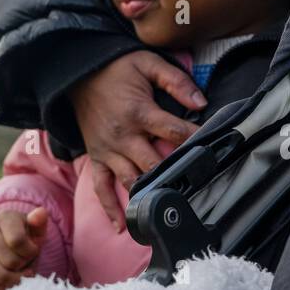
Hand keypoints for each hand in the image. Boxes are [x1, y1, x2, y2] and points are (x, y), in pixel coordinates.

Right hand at [0, 207, 48, 289]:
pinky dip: (4, 288)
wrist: (7, 239)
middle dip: (24, 265)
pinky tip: (12, 281)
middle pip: (11, 262)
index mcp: (5, 219)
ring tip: (21, 272)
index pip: (17, 241)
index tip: (33, 250)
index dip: (30, 251)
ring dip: (17, 278)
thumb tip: (40, 213)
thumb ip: (39, 221)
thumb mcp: (36, 228)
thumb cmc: (27, 234)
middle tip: (26, 261)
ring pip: (1, 276)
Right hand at [69, 50, 204, 229]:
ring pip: (131, 180)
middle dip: (176, 176)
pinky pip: (101, 187)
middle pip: (153, 165)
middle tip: (197, 187)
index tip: (213, 149)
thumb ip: (176, 81)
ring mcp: (108, 150)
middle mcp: (123, 137)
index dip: (195, 140)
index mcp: (139, 113)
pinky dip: (110, 207)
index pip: (174, 132)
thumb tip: (201, 102)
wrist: (76, 73)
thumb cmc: (117, 68)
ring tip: (169, 211)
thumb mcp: (147, 63)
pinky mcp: (96, 158)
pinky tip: (123, 226)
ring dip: (149, 196)